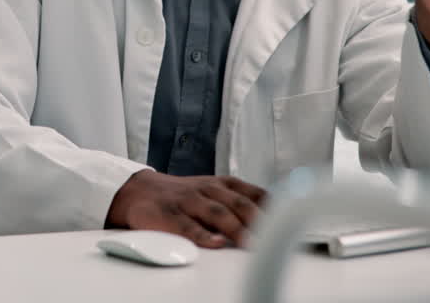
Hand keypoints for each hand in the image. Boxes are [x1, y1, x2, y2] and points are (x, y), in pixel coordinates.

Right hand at [105, 170, 266, 247]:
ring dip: (236, 228)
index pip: (254, 194)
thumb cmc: (182, 196)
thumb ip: (240, 201)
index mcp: (222, 184)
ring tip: (251, 243)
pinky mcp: (169, 215)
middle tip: (274, 237)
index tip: (292, 220)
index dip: (273, 208)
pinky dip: (202, 235)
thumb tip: (276, 220)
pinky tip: (214, 243)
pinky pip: (187, 225)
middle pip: (238, 203)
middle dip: (258, 220)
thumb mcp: (213, 191)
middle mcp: (207, 190)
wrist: (138, 191)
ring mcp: (188, 201)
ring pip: (216, 212)